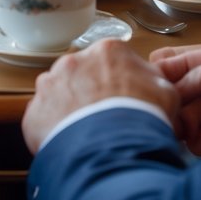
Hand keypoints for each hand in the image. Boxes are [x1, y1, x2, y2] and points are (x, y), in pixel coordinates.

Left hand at [22, 38, 177, 152]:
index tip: (121, 97)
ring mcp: (50, 85)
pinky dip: (55, 130)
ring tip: (87, 132)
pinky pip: (44, 119)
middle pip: (80, 74)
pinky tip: (71, 142)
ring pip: (59, 95)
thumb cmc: (142, 118)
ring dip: (69, 109)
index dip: (117, 81)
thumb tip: (148, 80)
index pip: (109, 60)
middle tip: (103, 117)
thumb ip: (151, 78)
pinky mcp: (35, 111)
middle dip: (89, 92)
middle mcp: (73, 61)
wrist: (115, 148)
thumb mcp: (165, 91)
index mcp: (106, 51)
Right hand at [150, 42, 200, 155]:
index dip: (161, 79)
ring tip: (191, 134)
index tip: (156, 93)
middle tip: (175, 123)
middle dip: (177, 112)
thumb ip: (198, 75)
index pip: (171, 67)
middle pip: (180, 99)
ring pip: (191, 121)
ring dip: (188, 130)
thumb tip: (173, 88)